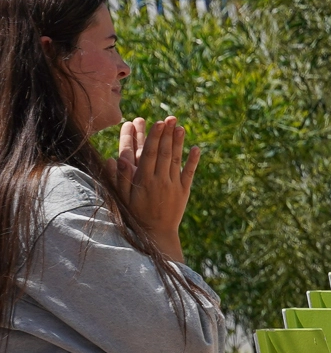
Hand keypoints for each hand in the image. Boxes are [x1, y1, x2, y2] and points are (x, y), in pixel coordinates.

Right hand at [113, 116, 199, 260]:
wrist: (155, 234)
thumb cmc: (134, 214)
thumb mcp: (122, 198)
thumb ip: (118, 179)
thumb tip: (113, 159)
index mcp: (143, 181)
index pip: (148, 154)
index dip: (153, 137)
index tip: (157, 123)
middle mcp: (160, 181)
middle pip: (163, 153)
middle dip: (166, 134)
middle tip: (169, 118)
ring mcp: (173, 186)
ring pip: (176, 160)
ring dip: (178, 143)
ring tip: (180, 127)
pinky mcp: (184, 191)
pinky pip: (189, 173)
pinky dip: (193, 161)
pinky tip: (196, 148)